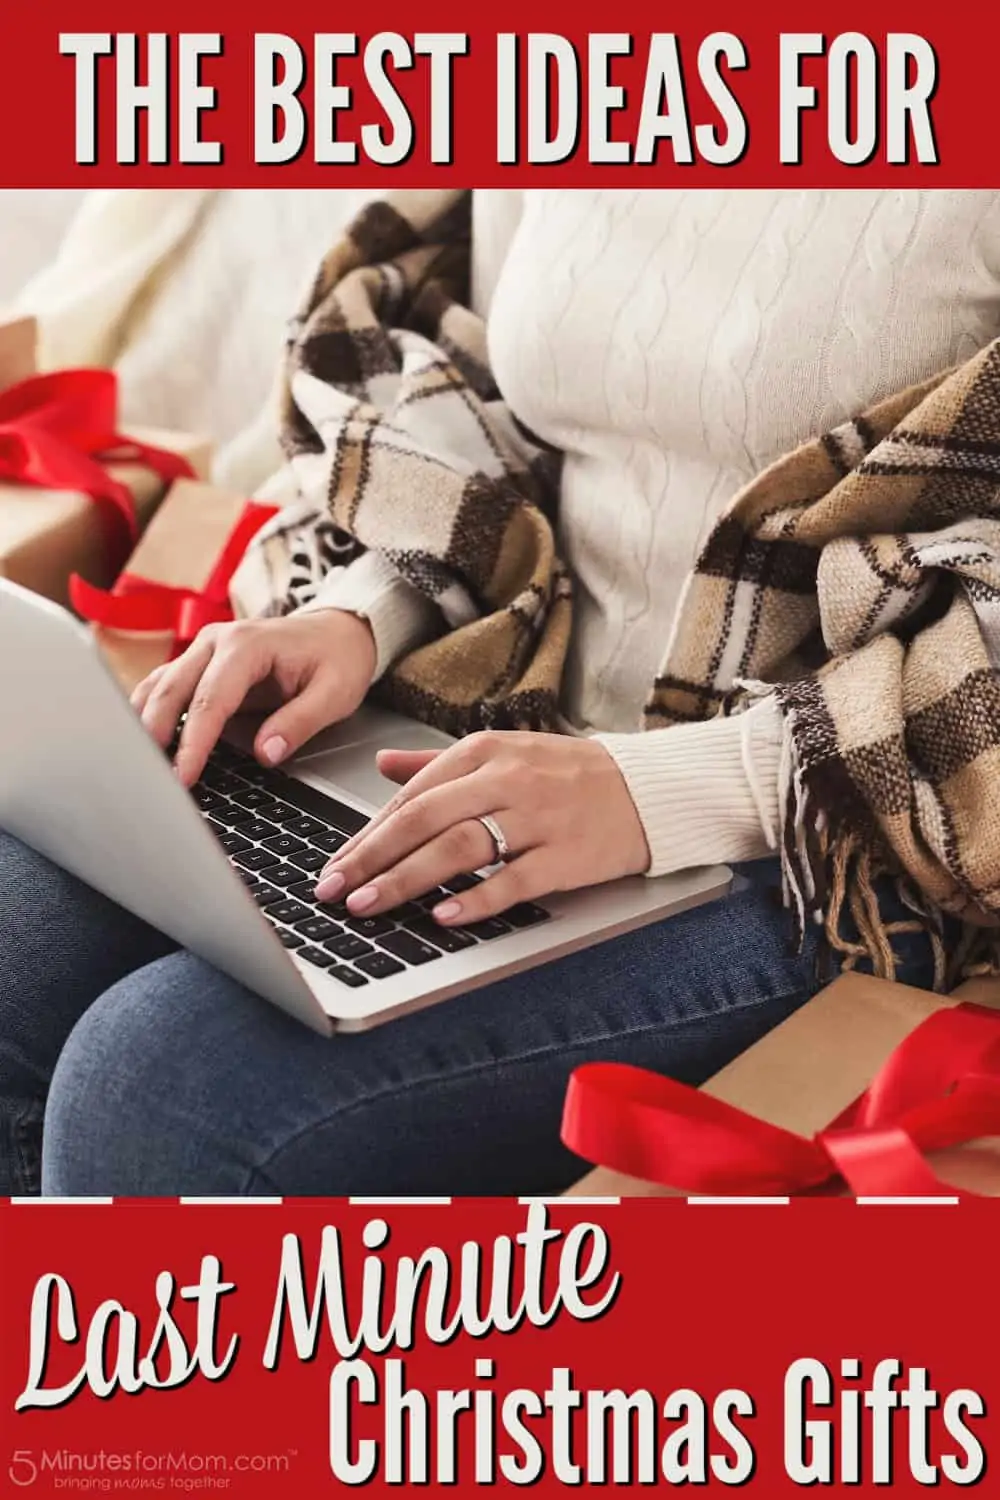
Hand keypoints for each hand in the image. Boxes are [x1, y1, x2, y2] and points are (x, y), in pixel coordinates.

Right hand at [131, 609, 376, 785]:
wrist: (338, 631)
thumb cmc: (338, 658)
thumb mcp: (335, 693)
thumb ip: (300, 722)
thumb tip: (266, 753)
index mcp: (248, 645)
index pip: (209, 701)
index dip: (193, 744)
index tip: (182, 778)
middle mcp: (216, 641)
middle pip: (170, 690)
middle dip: (152, 736)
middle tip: (147, 779)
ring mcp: (203, 650)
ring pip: (158, 687)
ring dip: (142, 724)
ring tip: (136, 765)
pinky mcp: (199, 664)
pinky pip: (164, 687)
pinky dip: (149, 714)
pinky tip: (142, 743)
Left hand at [314, 731, 650, 924]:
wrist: (650, 787)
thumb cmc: (571, 774)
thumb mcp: (504, 752)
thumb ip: (438, 762)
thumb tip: (382, 764)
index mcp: (485, 752)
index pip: (412, 795)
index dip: (366, 833)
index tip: (334, 864)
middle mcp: (508, 780)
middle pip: (425, 820)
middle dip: (372, 858)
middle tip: (334, 889)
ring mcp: (538, 818)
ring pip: (459, 847)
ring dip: (406, 879)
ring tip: (369, 904)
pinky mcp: (566, 855)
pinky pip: (513, 879)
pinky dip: (476, 898)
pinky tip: (442, 915)